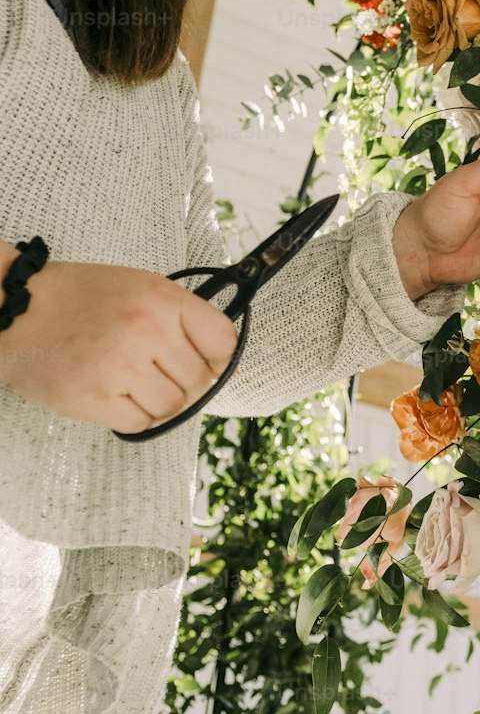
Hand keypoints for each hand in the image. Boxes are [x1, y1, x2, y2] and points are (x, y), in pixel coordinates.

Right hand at [0, 246, 237, 432]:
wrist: (17, 309)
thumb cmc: (82, 299)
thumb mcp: (141, 289)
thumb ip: (184, 320)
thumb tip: (225, 365)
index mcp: (163, 299)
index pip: (223, 341)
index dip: (218, 359)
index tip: (205, 362)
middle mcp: (146, 330)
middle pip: (198, 380)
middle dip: (182, 382)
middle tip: (153, 371)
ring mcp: (119, 366)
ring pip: (172, 407)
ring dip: (156, 402)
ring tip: (130, 381)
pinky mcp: (93, 398)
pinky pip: (140, 424)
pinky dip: (131, 415)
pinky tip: (113, 393)